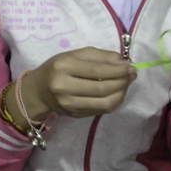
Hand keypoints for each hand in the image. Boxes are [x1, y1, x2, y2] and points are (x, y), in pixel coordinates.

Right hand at [20, 48, 135, 120]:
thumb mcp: (74, 55)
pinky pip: (102, 110)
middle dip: (122, 81)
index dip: (118, 70)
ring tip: (125, 84)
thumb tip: (123, 63)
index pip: (97, 70)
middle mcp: (64, 87)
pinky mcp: (75, 114)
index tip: (131, 66)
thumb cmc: (58, 68)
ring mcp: (69, 104)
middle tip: (132, 75)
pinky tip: (116, 93)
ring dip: (121, 93)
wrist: (38, 91)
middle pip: (103, 88)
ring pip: (105, 103)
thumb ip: (100, 56)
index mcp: (63, 67)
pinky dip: (114, 101)